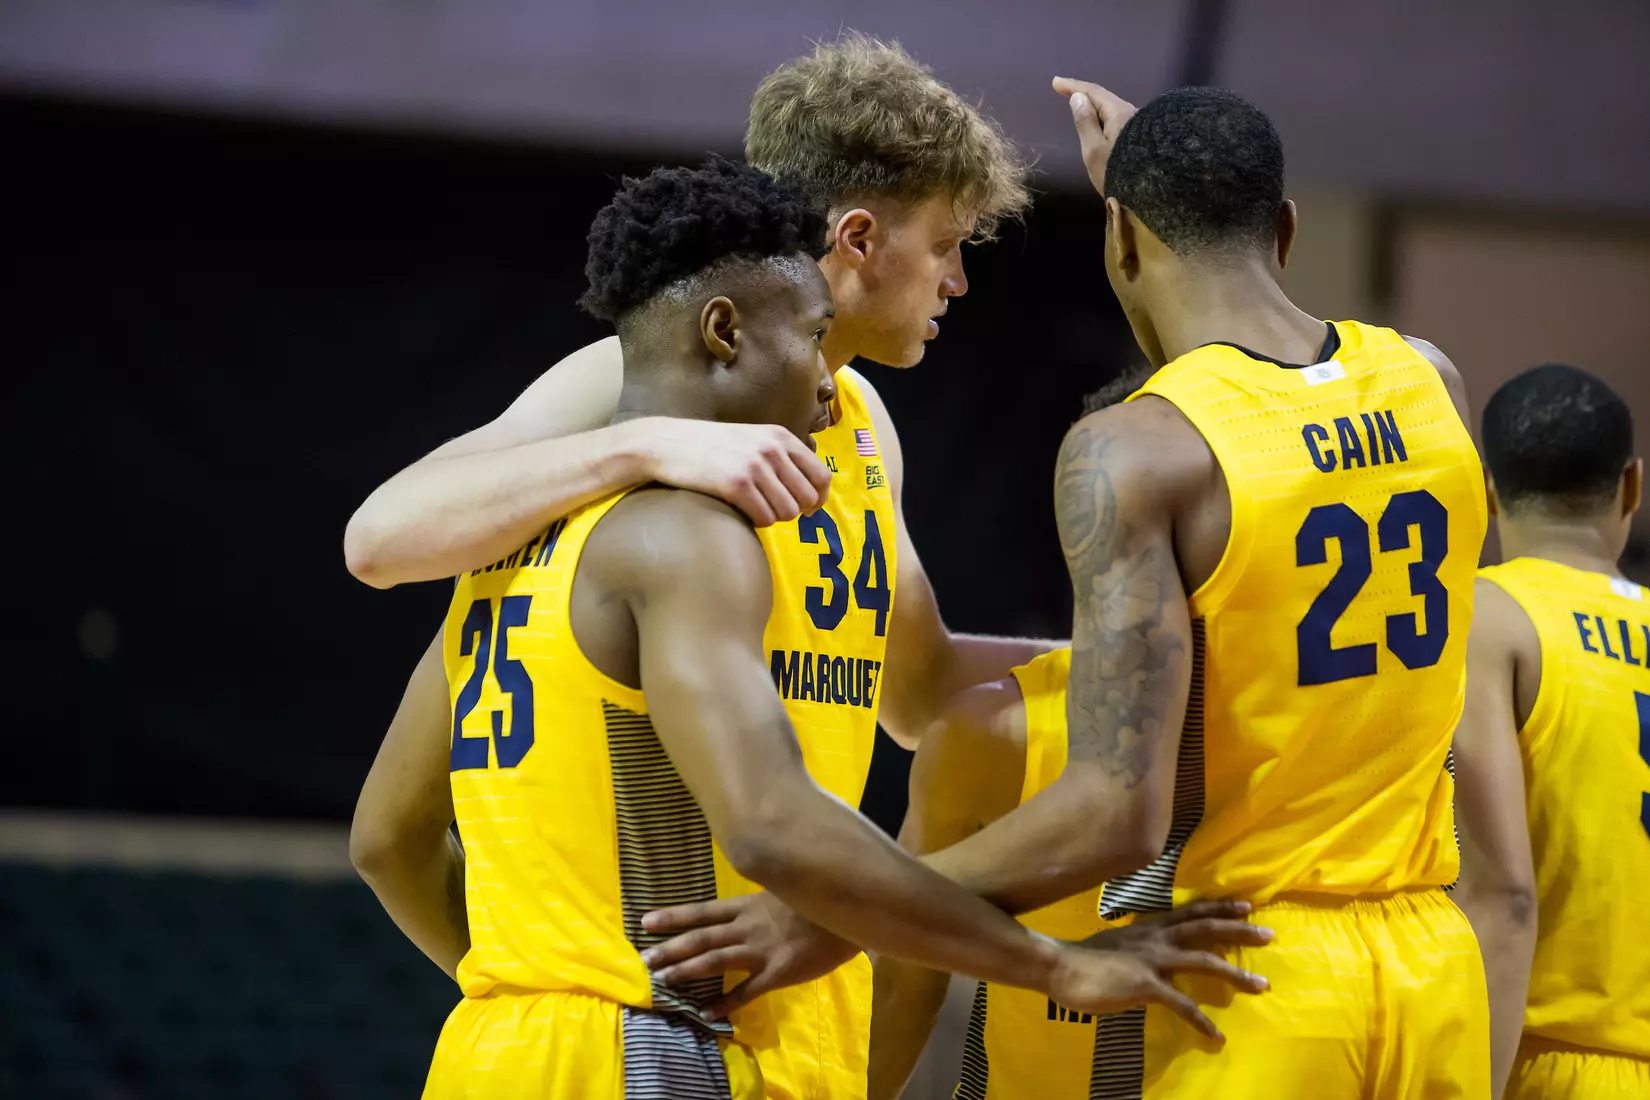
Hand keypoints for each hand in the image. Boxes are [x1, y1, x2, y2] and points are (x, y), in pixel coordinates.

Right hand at [634, 418, 831, 526]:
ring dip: (773, 517)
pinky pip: (764, 518)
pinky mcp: (737, 484)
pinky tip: (741, 510)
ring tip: (753, 506)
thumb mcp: (753, 439)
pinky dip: (757, 521)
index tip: (807, 509)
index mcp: (781, 437)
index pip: (821, 476)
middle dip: (794, 511)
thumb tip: (809, 494)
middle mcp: (772, 449)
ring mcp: (755, 466)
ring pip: (787, 512)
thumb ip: (781, 458)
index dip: (818, 499)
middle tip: (772, 509)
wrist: (668, 444)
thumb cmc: (711, 446)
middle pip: (807, 499)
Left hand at [640, 892, 860, 1019]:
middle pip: (701, 938)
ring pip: (716, 961)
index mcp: (748, 906)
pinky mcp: (778, 973)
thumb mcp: (785, 890)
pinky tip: (706, 1013)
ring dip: (687, 971)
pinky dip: (725, 1003)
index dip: (674, 916)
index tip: (645, 922)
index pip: (703, 911)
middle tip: (644, 959)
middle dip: (671, 948)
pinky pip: (746, 991)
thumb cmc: (819, 900)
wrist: (851, 912)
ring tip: (663, 981)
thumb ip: (761, 899)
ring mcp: (761, 950)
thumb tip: (742, 903)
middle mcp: (748, 927)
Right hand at [1046, 899, 1271, 1040]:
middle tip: (1269, 933)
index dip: (1220, 907)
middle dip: (1239, 930)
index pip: (1192, 911)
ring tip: (1262, 985)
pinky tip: (1215, 1035)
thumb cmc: (1084, 957)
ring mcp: (1153, 960)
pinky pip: (1181, 1004)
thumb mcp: (1116, 942)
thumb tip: (1146, 955)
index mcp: (1150, 928)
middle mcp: (1157, 938)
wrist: (1060, 966)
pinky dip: (1201, 1020)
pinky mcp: (1146, 985)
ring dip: (1236, 974)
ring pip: (1204, 961)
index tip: (1246, 904)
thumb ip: (1137, 946)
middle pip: (1206, 928)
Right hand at [1051, 77, 1137, 197]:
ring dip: (1095, 107)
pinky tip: (1100, 123)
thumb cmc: (1117, 172)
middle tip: (1065, 92)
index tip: (1055, 82)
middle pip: (1104, 99)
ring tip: (1080, 107)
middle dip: (1084, 94)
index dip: (1073, 86)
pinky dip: (1104, 118)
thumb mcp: (1093, 150)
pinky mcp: (1142, 138)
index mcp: (1118, 113)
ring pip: (1112, 110)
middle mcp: (1131, 114)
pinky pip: (1118, 120)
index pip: (1093, 92)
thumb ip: (1085, 122)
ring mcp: (1139, 126)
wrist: (1152, 192)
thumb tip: (1078, 97)